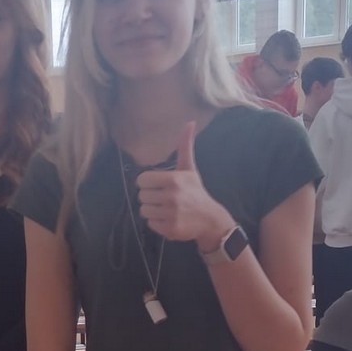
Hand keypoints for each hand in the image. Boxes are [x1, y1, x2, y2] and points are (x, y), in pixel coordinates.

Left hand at [136, 122, 234, 247]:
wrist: (209, 219)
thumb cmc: (196, 192)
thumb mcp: (190, 169)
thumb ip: (185, 146)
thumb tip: (189, 122)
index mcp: (174, 179)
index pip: (142, 180)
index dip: (147, 183)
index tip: (158, 185)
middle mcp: (172, 197)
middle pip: (141, 196)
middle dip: (150, 197)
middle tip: (164, 198)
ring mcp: (171, 214)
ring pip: (143, 210)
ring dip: (152, 210)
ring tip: (166, 208)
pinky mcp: (170, 229)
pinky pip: (150, 223)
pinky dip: (157, 222)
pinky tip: (169, 218)